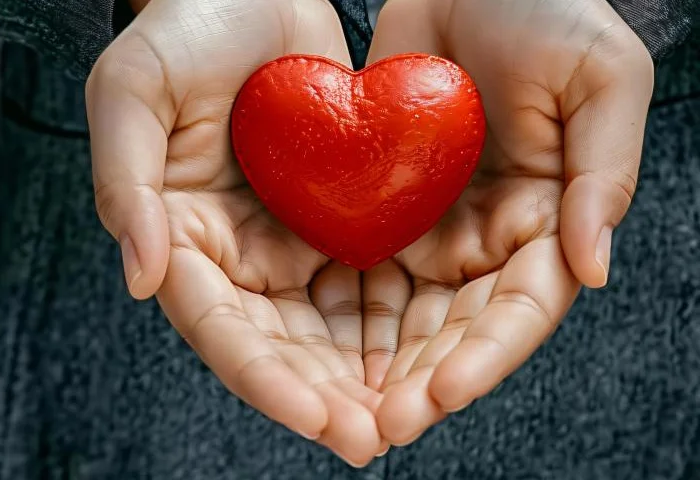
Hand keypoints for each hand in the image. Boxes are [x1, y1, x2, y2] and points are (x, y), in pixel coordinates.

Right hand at [86, 0, 400, 465]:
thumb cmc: (179, 32)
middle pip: (274, 347)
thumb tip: (143, 281)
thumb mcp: (130, 93)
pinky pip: (363, 282)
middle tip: (375, 437)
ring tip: (411, 413)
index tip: (319, 416)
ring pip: (323, 330)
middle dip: (321, 398)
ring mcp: (280, 243)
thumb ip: (124, 185)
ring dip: (362, 377)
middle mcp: (227, 257)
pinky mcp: (328, 221)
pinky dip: (392, 322)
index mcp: (175, 239)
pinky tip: (432, 352)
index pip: (217, 326)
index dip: (265, 378)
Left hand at [364, 0, 654, 444]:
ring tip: (338, 409)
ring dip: (374, 367)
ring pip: (402, 317)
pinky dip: (339, 317)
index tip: (441, 392)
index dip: (483, 356)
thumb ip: (605, 173)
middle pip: (455, 330)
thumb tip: (592, 270)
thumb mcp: (600, 77)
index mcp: (549, 221)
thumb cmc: (548, 10)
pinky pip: (357, 273)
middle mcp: (489, 239)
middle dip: (420, 380)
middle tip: (378, 424)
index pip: (519, 308)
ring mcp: (432, 228)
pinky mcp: (381, 209)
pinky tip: (307, 351)